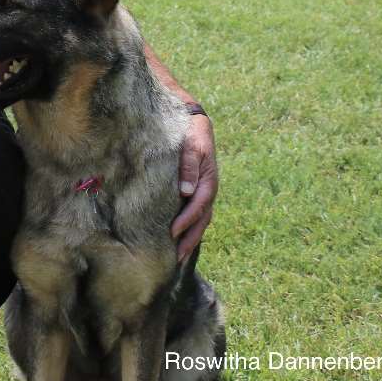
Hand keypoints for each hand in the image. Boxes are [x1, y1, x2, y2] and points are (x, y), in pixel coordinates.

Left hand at [171, 113, 217, 262]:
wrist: (194, 122)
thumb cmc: (191, 134)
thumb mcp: (192, 146)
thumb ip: (189, 166)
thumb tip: (187, 192)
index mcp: (209, 180)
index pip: (198, 205)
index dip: (187, 220)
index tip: (172, 233)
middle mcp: (208, 190)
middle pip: (202, 220)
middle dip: (190, 239)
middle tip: (176, 258)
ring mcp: (203, 192)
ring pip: (200, 220)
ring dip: (190, 238)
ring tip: (177, 257)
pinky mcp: (196, 191)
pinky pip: (195, 214)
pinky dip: (188, 228)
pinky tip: (178, 238)